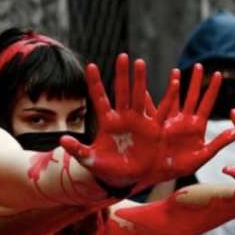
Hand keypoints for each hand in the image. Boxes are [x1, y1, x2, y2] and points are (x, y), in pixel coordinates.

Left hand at [61, 54, 164, 187]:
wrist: (124, 179)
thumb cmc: (104, 169)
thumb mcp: (89, 160)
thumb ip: (77, 149)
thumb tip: (61, 140)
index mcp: (107, 122)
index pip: (99, 98)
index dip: (95, 83)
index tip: (90, 65)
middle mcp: (122, 117)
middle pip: (121, 91)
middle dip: (122, 74)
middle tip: (122, 55)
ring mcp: (138, 121)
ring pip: (139, 95)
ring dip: (139, 79)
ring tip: (139, 62)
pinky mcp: (153, 130)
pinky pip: (161, 110)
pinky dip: (168, 97)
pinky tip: (173, 82)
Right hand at [147, 64, 234, 181]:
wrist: (162, 174)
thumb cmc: (182, 167)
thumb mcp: (203, 156)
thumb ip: (219, 143)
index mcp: (196, 127)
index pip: (207, 103)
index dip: (212, 89)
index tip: (218, 74)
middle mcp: (183, 121)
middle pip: (192, 96)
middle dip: (195, 81)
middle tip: (199, 65)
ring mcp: (169, 121)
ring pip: (173, 98)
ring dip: (174, 84)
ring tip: (176, 70)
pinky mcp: (155, 126)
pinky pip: (153, 109)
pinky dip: (150, 99)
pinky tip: (147, 88)